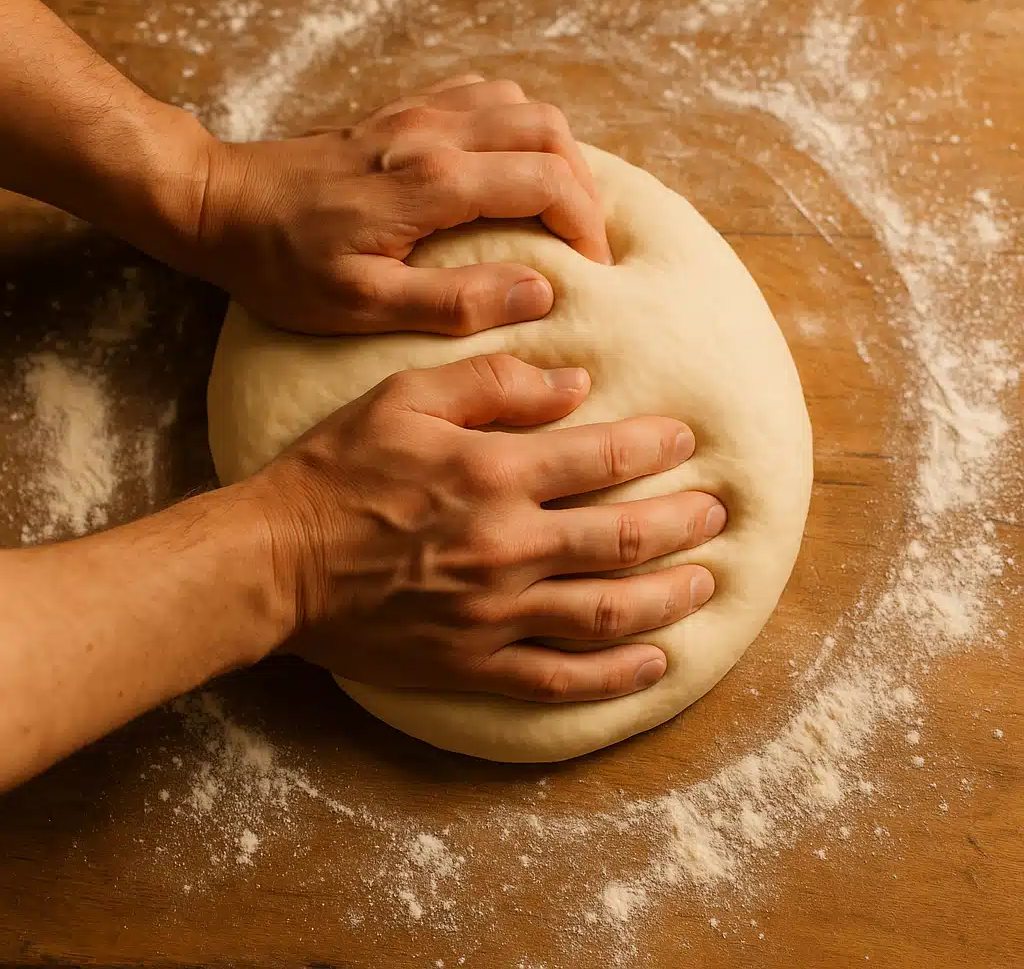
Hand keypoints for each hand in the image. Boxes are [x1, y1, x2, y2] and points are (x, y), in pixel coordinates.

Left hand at [193, 74, 611, 334]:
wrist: (224, 206)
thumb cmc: (286, 264)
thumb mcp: (364, 304)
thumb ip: (456, 301)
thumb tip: (538, 293)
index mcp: (432, 183)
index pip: (547, 182)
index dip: (586, 225)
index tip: (594, 268)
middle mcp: (435, 134)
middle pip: (550, 134)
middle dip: (583, 188)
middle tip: (583, 242)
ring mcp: (419, 114)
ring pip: (524, 107)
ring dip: (556, 153)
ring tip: (557, 207)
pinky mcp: (403, 112)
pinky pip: (484, 97)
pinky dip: (517, 127)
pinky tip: (510, 166)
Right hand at [247, 355, 725, 702]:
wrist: (275, 561)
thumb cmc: (336, 471)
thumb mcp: (404, 397)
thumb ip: (493, 385)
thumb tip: (573, 384)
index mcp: (493, 474)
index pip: (602, 458)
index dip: (655, 445)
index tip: (685, 438)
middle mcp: (506, 545)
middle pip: (623, 538)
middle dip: (683, 523)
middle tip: (717, 513)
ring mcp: (493, 613)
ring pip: (607, 612)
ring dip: (669, 598)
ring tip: (707, 583)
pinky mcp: (473, 663)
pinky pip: (559, 679)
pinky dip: (615, 676)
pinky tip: (656, 664)